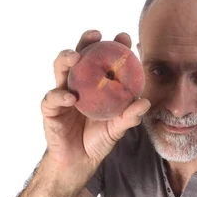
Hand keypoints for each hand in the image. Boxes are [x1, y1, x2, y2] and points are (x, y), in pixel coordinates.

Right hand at [41, 29, 149, 178]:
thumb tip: (145, 102)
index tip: (124, 37)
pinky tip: (72, 98)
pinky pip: (53, 98)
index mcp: (95, 84)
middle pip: (79, 56)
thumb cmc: (98, 140)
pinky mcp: (50, 109)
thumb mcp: (117, 128)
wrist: (80, 162)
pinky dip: (61, 96)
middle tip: (96, 34)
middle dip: (86, 41)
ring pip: (60, 69)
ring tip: (75, 56)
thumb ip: (129, 116)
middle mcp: (77, 83)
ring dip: (66, 58)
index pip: (102, 60)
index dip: (112, 46)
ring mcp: (62, 93)